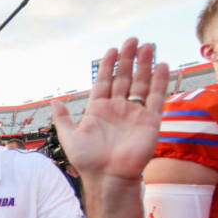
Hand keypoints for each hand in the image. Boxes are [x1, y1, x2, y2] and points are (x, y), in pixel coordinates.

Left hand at [52, 38, 168, 182]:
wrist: (108, 177)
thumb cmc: (88, 160)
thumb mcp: (69, 136)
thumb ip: (62, 118)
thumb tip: (54, 102)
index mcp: (98, 109)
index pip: (104, 81)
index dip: (108, 66)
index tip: (111, 50)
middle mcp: (117, 109)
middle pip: (124, 78)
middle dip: (128, 59)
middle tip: (132, 40)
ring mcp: (134, 114)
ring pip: (141, 84)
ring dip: (145, 65)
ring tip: (148, 46)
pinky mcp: (150, 121)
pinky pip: (157, 98)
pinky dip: (160, 82)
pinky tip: (162, 66)